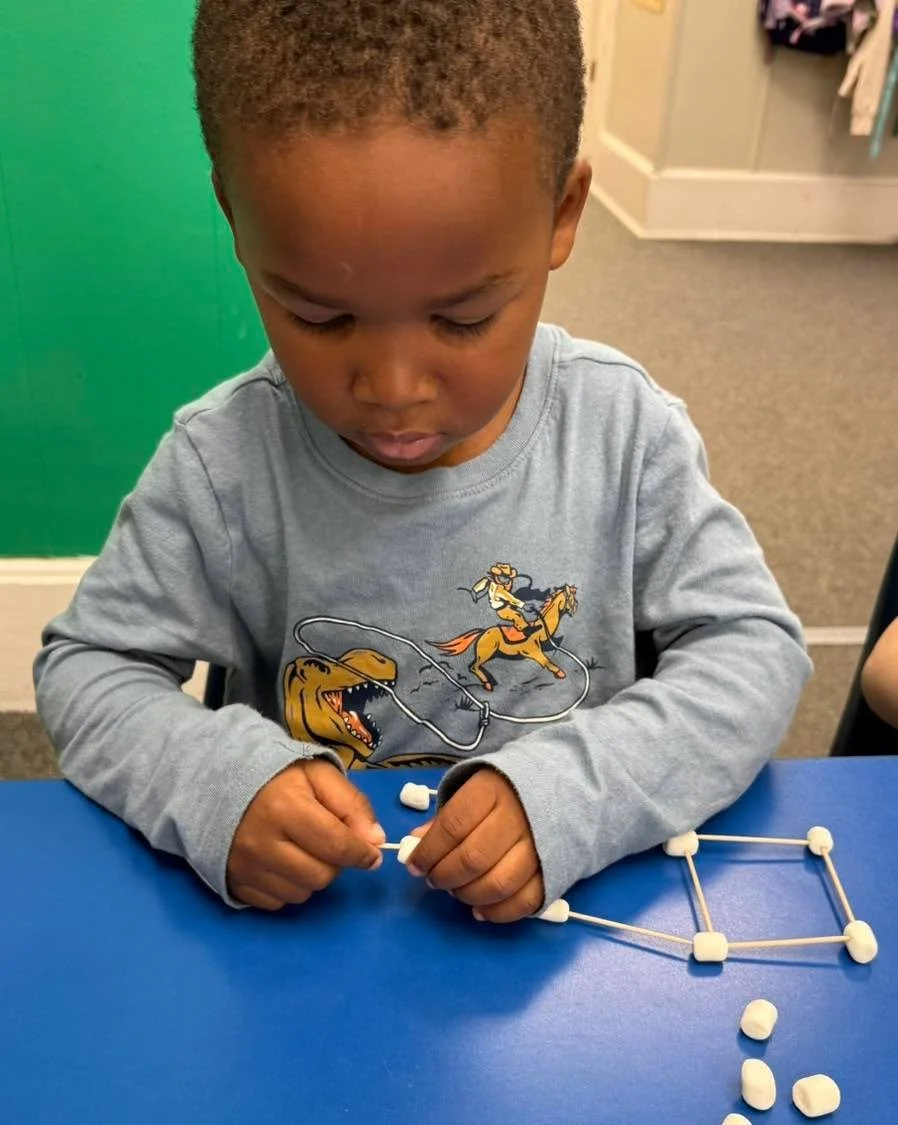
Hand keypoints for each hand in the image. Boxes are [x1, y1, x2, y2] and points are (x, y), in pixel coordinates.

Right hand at [227, 758, 384, 909]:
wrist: (220, 784)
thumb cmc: (277, 778)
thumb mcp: (319, 775)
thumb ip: (352, 804)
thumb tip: (375, 840)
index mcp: (286, 809)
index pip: (336, 845)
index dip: (362, 854)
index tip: (373, 854)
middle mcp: (263, 843)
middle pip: (321, 876)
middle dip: (336, 863)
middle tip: (330, 844)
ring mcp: (246, 867)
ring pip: (302, 893)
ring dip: (313, 876)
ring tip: (305, 850)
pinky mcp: (235, 884)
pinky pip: (278, 903)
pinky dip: (289, 887)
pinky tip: (284, 863)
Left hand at [406, 768, 543, 922]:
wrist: (561, 784)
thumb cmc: (505, 790)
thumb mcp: (473, 791)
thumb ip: (445, 818)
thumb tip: (415, 843)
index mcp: (491, 791)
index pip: (453, 826)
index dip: (429, 851)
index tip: (415, 865)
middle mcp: (518, 818)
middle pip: (473, 858)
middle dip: (445, 876)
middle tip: (434, 880)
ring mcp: (539, 846)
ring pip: (499, 883)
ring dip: (468, 895)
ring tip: (456, 891)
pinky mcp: (555, 870)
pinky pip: (526, 901)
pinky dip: (499, 912)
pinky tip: (480, 910)